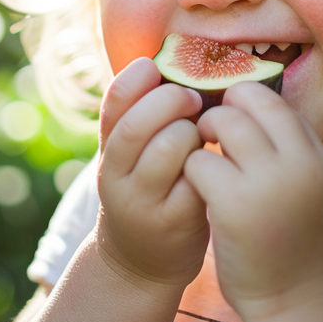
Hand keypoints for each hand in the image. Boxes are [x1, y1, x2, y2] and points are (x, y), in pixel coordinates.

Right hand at [94, 57, 209, 293]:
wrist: (140, 263)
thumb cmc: (146, 191)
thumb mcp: (130, 157)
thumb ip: (141, 116)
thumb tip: (172, 58)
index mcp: (107, 151)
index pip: (113, 104)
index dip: (136, 79)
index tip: (156, 68)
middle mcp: (115, 177)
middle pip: (137, 125)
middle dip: (170, 102)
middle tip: (193, 99)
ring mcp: (143, 202)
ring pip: (169, 149)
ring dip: (192, 132)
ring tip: (202, 135)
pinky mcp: (174, 223)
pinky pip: (196, 179)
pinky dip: (209, 163)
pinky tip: (215, 162)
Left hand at [184, 82, 322, 321]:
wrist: (295, 301)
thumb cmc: (294, 242)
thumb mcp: (310, 188)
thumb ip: (290, 149)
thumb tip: (253, 106)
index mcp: (317, 157)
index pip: (276, 101)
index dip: (246, 102)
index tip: (231, 117)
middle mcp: (298, 163)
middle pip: (247, 102)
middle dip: (221, 111)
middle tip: (209, 133)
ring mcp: (267, 182)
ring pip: (220, 122)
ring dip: (201, 135)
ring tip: (202, 158)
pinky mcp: (232, 204)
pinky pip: (198, 161)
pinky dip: (191, 169)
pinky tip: (196, 188)